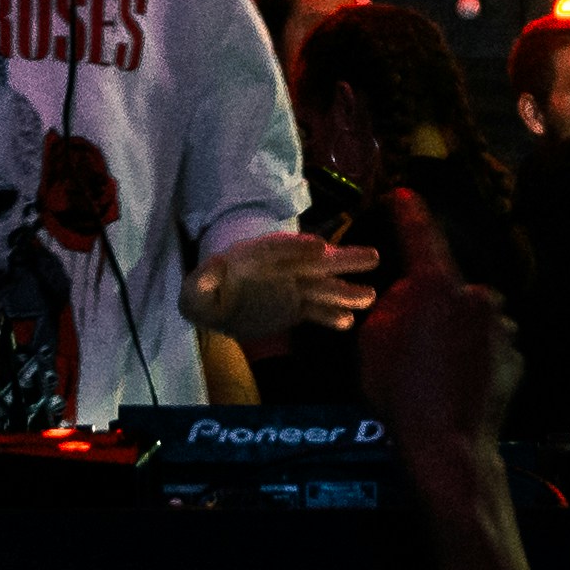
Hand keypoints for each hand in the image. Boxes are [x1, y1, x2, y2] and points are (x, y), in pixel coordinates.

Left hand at [190, 226, 380, 345]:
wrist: (216, 306)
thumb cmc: (206, 293)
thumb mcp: (196, 289)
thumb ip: (203, 281)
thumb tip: (214, 270)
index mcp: (256, 257)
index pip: (280, 248)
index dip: (298, 246)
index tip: (318, 246)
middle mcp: (281, 269)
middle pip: (314, 261)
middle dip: (341, 258)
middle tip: (372, 256)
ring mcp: (291, 289)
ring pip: (323, 287)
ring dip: (346, 291)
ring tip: (370, 295)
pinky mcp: (295, 309)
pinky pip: (316, 311)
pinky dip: (332, 317)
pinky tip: (349, 322)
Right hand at [358, 189, 522, 467]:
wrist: (448, 444)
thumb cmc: (401, 393)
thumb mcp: (372, 343)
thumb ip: (391, 307)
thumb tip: (410, 297)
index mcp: (437, 288)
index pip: (421, 238)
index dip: (410, 214)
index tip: (405, 195)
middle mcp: (477, 297)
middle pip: (447, 289)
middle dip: (431, 306)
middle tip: (410, 346)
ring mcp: (502, 327)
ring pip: (471, 318)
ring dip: (455, 333)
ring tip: (434, 373)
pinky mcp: (515, 355)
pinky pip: (489, 345)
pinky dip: (475, 357)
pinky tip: (458, 384)